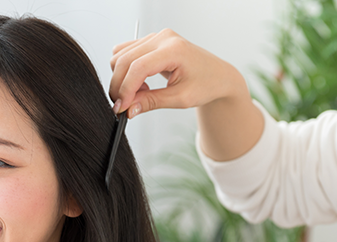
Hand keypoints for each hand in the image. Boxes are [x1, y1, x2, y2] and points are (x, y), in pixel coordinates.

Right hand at [109, 28, 248, 118]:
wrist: (217, 75)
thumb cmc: (206, 84)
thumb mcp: (180, 98)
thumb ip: (152, 102)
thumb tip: (129, 109)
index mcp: (174, 50)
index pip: (138, 67)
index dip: (126, 89)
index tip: (121, 108)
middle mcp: (163, 38)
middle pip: (124, 60)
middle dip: (119, 86)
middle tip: (125, 106)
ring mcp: (156, 37)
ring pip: (120, 56)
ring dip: (123, 79)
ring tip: (141, 94)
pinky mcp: (151, 41)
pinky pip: (126, 53)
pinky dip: (126, 71)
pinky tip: (141, 83)